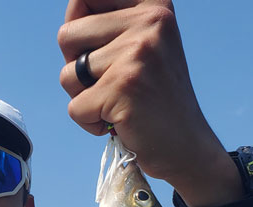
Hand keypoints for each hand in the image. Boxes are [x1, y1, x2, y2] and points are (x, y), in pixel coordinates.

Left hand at [58, 0, 238, 202]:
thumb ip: (108, 24)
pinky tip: (119, 122)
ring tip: (118, 103)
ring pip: (67, 75)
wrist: (186, 146)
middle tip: (111, 84)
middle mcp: (150, 21)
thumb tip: (71, 13)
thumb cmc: (153, 99)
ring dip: (83, 98)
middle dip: (76, 68)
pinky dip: (90, 123)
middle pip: (66, 36)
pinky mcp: (123, 87)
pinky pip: (74, 108)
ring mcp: (137, 53)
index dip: (76, 26)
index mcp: (153, 6)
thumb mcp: (140, 47)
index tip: (99, 50)